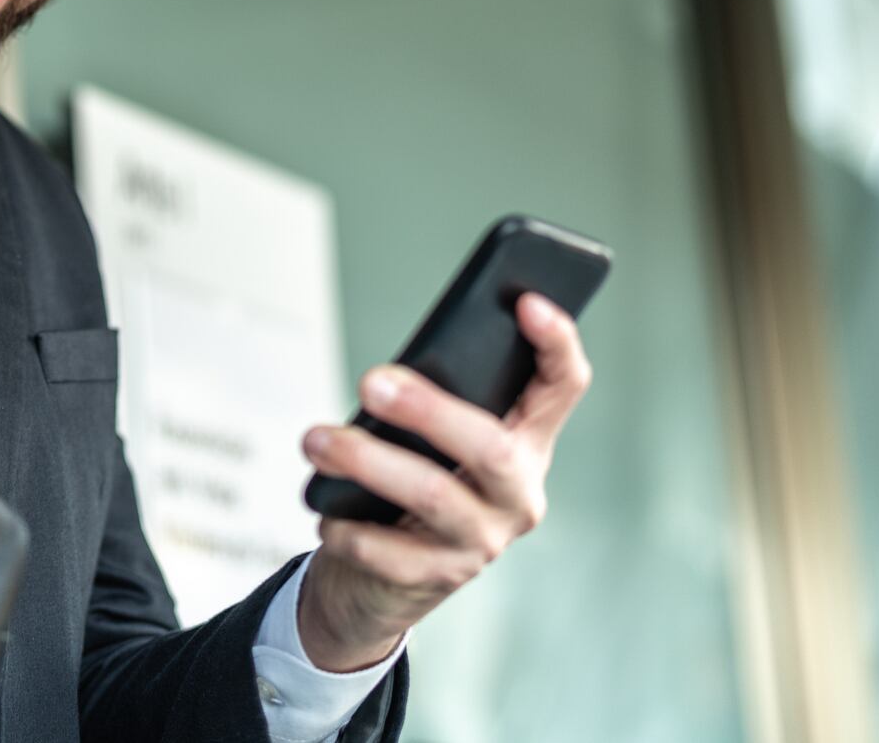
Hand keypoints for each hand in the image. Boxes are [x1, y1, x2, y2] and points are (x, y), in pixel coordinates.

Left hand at [296, 293, 591, 670]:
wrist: (385, 578)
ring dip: (365, 462)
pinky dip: (351, 528)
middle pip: (492, 447)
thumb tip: (390, 378)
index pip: (563, 385)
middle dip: (428, 410)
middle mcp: (520, 492)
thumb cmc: (412, 475)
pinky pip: (393, 553)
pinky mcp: (441, 578)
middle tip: (369, 382)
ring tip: (315, 440)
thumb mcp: (432, 434)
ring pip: (433, 496)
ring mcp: (484, 540)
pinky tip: (324, 513)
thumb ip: (435, 398)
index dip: (556, 342)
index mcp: (527, 440)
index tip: (526, 301)